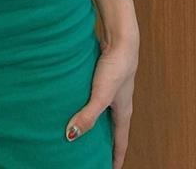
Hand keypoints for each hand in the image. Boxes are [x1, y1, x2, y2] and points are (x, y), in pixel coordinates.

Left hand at [64, 35, 138, 167]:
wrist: (120, 39)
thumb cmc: (116, 67)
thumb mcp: (101, 95)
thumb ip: (88, 116)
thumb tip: (71, 136)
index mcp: (123, 112)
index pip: (121, 142)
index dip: (116, 158)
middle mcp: (120, 103)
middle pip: (113, 129)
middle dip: (106, 143)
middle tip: (95, 154)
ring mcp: (112, 89)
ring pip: (104, 112)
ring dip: (96, 122)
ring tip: (83, 130)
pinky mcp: (104, 76)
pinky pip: (96, 96)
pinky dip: (88, 104)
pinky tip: (76, 101)